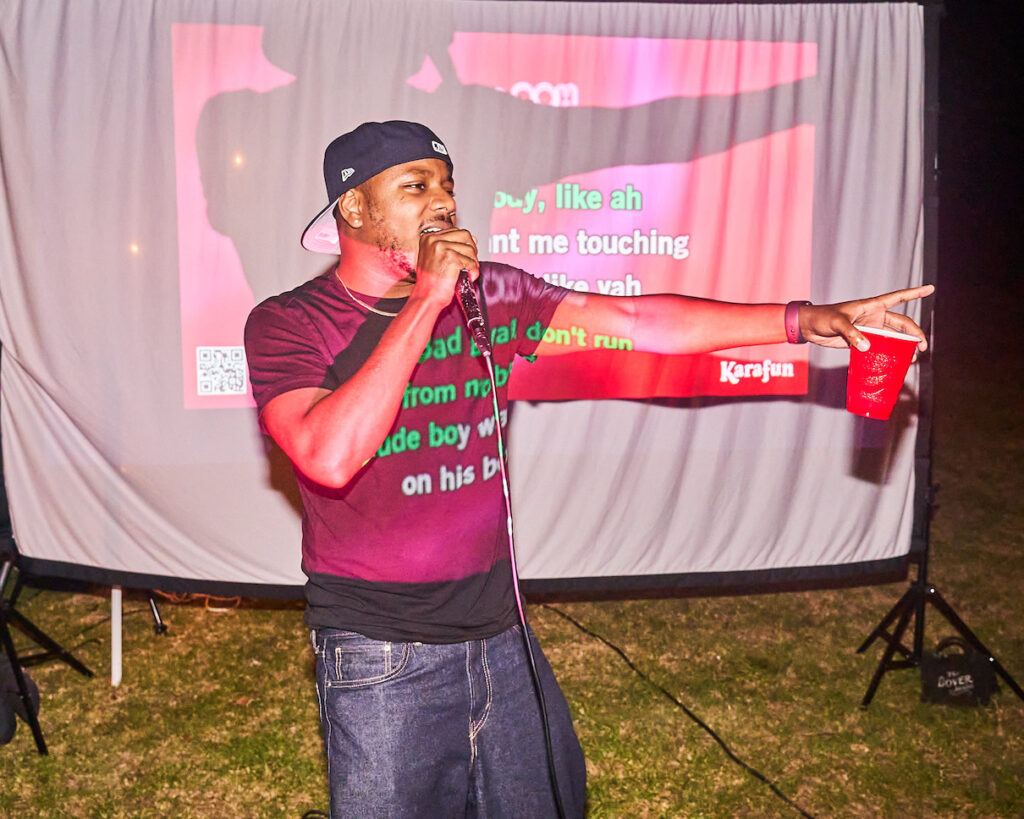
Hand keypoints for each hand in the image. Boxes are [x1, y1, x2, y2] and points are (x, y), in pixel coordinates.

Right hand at [414, 227, 478, 304]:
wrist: (426, 297)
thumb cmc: (430, 282)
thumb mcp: (436, 258)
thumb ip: (451, 246)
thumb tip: (473, 239)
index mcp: (428, 238)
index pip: (455, 231)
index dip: (465, 243)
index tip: (466, 254)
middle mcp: (433, 240)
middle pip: (465, 235)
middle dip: (472, 249)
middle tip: (470, 262)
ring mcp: (442, 248)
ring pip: (470, 249)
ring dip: (473, 262)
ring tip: (468, 271)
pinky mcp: (451, 258)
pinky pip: (471, 261)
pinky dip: (473, 271)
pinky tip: (468, 277)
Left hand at [799, 285, 934, 351]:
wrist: (810, 327)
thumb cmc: (822, 317)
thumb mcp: (837, 322)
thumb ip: (852, 333)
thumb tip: (868, 347)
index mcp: (872, 306)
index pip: (898, 297)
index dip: (915, 293)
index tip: (931, 288)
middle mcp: (874, 317)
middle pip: (901, 325)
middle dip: (914, 334)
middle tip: (922, 347)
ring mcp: (869, 330)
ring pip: (893, 339)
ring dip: (903, 348)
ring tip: (911, 359)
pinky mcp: (862, 342)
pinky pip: (880, 348)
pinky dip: (888, 355)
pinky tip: (895, 364)